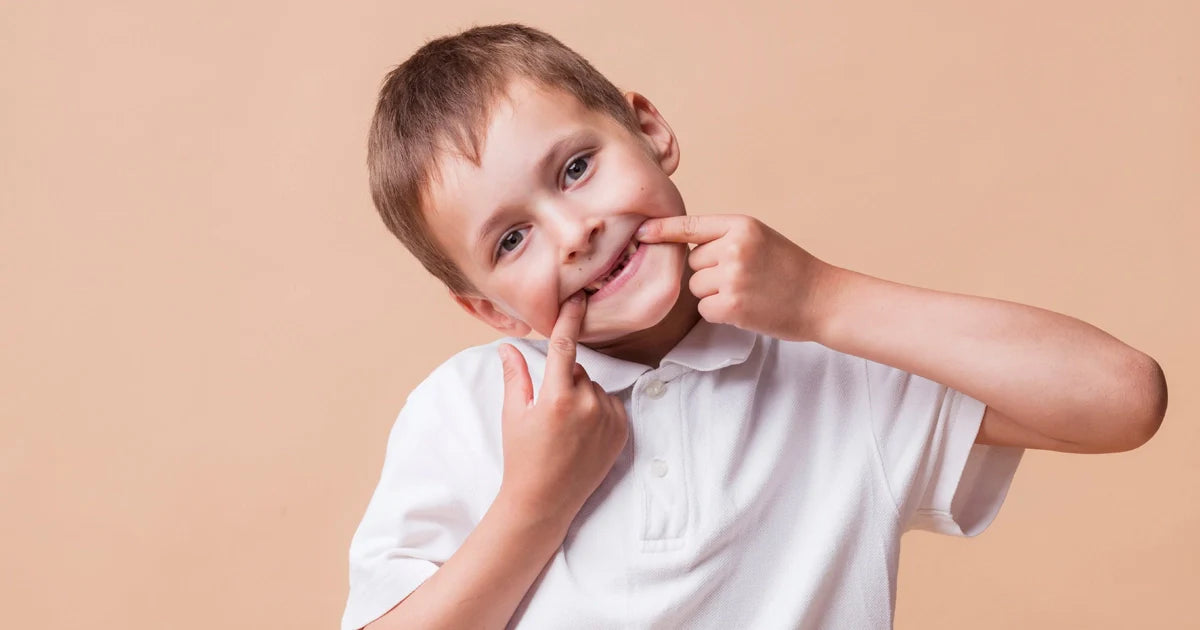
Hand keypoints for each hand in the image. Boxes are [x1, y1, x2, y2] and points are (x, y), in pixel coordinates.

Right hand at [495, 292, 628, 520]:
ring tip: (565, 427)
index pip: (565, 346)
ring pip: (594, 387)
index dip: (570, 318)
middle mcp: (587, 405)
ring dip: (581, 396)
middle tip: (549, 410)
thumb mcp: (513, 414)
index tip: (578, 299)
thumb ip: (515, 375)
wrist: (545, 501)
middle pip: (577, 370)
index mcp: (556, 397)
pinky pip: (610, 404)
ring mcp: (608, 419)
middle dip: (564, 380)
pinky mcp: (622, 431)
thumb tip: (508, 345)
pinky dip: (598, 410)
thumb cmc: (522, 456)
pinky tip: (582, 434)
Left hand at [636, 214, 838, 341]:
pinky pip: (704, 308)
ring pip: (696, 286)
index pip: (690, 226)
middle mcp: (734, 247)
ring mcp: (732, 277)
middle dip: (708, 272)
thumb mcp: (759, 238)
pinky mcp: (731, 305)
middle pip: (691, 261)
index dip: (662, 229)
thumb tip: (681, 244)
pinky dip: (719, 312)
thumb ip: (724, 237)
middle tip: (742, 277)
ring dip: (713, 293)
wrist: (821, 299)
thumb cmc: (789, 269)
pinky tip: (745, 308)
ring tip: (747, 292)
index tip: (641, 232)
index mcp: (741, 225)